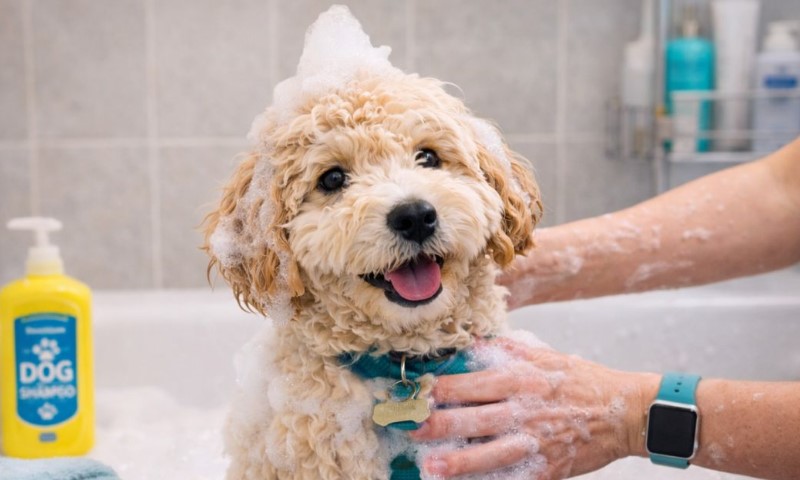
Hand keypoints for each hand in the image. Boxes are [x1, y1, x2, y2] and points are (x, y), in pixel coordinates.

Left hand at [409, 338, 657, 478]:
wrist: (625, 412)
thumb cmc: (581, 380)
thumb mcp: (544, 355)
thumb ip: (507, 350)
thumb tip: (474, 342)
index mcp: (520, 380)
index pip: (469, 385)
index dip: (439, 390)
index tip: (415, 393)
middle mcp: (523, 411)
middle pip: (471, 420)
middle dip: (436, 425)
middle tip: (408, 428)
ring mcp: (535, 442)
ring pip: (489, 454)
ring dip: (457, 462)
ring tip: (430, 468)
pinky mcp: (547, 468)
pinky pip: (514, 477)